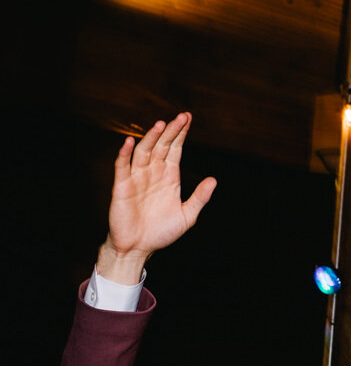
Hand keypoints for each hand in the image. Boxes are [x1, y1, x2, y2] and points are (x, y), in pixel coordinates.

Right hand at [97, 113, 215, 283]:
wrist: (139, 249)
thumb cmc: (162, 232)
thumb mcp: (187, 215)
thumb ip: (199, 197)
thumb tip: (214, 179)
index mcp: (169, 177)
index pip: (175, 150)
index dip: (181, 134)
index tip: (188, 118)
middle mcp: (153, 173)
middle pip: (161, 146)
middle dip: (171, 131)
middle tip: (181, 116)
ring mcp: (136, 178)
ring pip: (143, 152)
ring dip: (150, 138)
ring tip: (160, 124)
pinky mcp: (121, 187)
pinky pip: (122, 167)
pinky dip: (125, 154)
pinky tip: (129, 142)